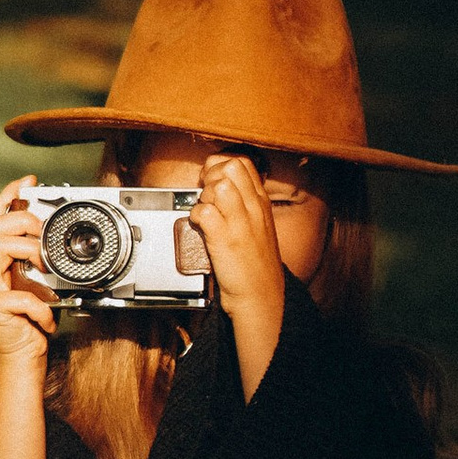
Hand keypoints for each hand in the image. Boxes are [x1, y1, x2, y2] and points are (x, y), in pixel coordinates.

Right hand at [0, 179, 54, 374]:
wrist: (24, 354)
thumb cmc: (34, 315)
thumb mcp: (43, 281)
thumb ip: (45, 258)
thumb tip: (62, 234)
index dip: (9, 195)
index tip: (27, 181)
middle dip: (23, 222)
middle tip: (43, 232)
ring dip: (28, 251)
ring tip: (46, 266)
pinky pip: (17, 296)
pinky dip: (39, 305)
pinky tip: (48, 315)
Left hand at [192, 152, 286, 390]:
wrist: (261, 295)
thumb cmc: (255, 263)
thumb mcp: (258, 225)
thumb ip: (242, 202)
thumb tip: (219, 184)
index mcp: (260, 202)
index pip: (242, 163)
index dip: (220, 166)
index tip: (211, 180)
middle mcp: (252, 208)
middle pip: (230, 167)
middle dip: (212, 176)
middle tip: (206, 195)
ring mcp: (239, 223)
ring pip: (218, 186)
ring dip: (204, 196)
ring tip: (206, 213)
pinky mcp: (224, 239)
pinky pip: (204, 212)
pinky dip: (195, 217)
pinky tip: (200, 228)